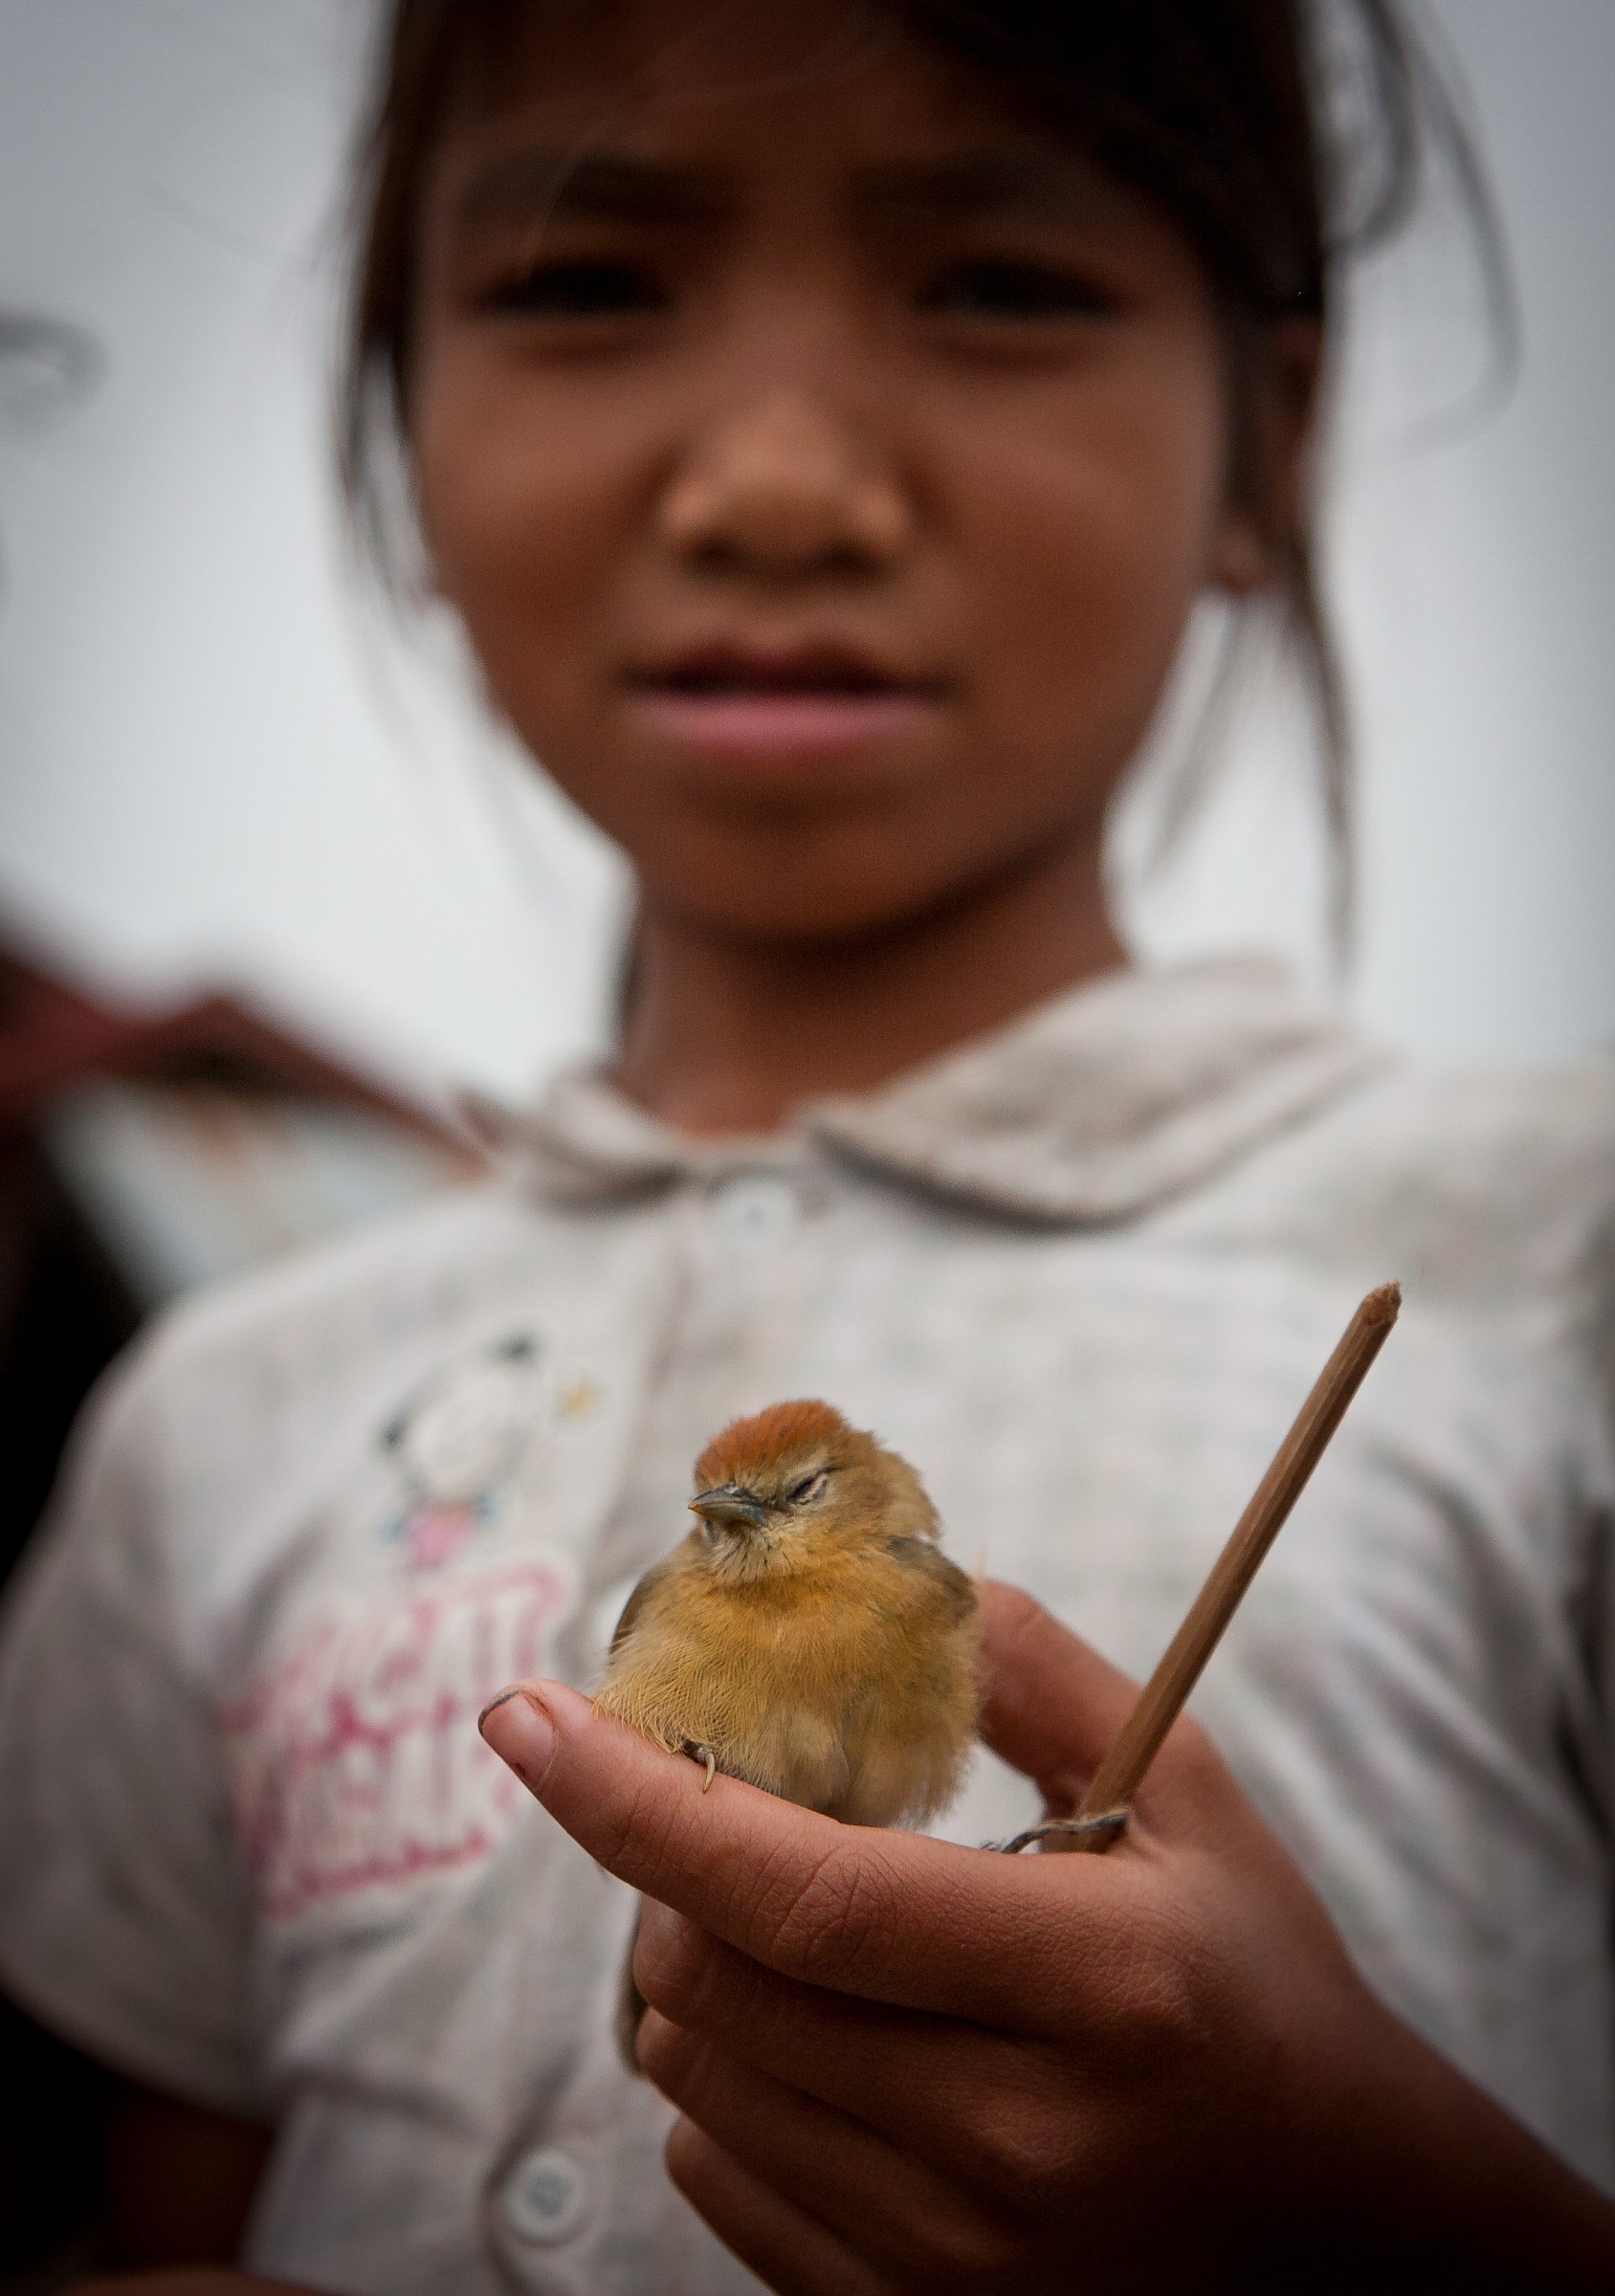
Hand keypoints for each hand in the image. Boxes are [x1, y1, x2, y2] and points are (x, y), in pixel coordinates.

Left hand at [481, 1583, 1614, 2292]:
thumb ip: (1037, 1671)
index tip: (521, 1716)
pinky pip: (715, 2179)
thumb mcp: (1187, 1792)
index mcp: (1097, 1984)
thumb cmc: (1252, 1977)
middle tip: (728, 1815)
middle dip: (670, 1872)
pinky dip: (720, 2080)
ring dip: (693, 1969)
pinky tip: (815, 2039)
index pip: (803, 1891)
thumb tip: (891, 1579)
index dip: (636, 1798)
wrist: (1339, 2223)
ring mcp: (962, 2259)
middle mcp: (1020, 2142)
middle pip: (718, 1981)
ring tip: (795, 1930)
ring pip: (696, 2081)